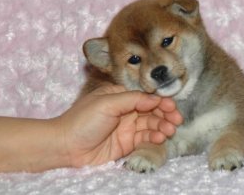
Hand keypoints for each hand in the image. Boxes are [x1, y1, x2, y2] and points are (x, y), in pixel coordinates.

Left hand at [57, 84, 182, 167]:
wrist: (66, 147)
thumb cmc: (83, 120)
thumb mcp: (108, 103)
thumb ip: (133, 99)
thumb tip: (155, 98)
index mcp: (120, 96)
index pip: (145, 97)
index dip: (160, 101)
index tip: (171, 106)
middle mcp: (126, 111)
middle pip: (151, 110)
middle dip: (166, 114)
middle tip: (177, 119)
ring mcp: (127, 127)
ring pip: (151, 124)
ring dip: (162, 126)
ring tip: (170, 130)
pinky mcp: (127, 143)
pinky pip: (145, 138)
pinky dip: (154, 137)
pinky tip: (160, 137)